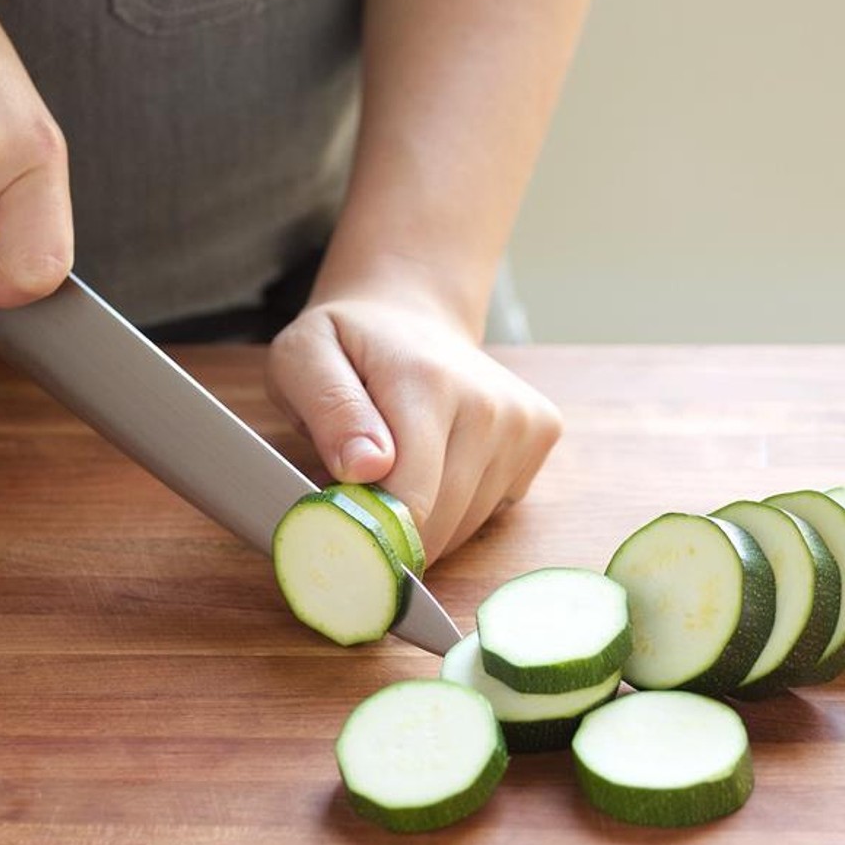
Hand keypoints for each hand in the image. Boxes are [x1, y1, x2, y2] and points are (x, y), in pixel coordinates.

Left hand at [266, 293, 561, 560]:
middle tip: (358, 497)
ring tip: (396, 470)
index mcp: (427, 382)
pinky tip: (436, 462)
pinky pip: (491, 509)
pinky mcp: (541, 434)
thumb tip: (365, 467)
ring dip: (425, 520)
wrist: (406, 313)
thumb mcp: (304, 358)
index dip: (369, 528)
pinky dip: (458, 506)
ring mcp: (522, 419)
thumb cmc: (347, 344)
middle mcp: (488, 403)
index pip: (411, 498)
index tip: (340, 522)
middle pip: (442, 520)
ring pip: (468, 524)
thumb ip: (329, 409)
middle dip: (393, 530)